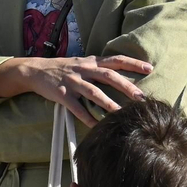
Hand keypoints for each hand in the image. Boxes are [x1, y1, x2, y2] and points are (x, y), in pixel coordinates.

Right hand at [17, 55, 152, 124]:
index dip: (133, 63)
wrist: (36, 70)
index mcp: (91, 62)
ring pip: (93, 93)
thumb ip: (99, 67)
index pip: (116, 60)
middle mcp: (84, 70)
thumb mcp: (82, 62)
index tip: (149, 67)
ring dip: (108, 104)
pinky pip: (76, 108)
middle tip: (141, 97)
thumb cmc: (63, 68)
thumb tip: (121, 72)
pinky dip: (86, 117)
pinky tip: (95, 126)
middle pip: (109, 76)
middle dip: (126, 86)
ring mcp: (73, 82)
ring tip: (121, 114)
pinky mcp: (62, 94)